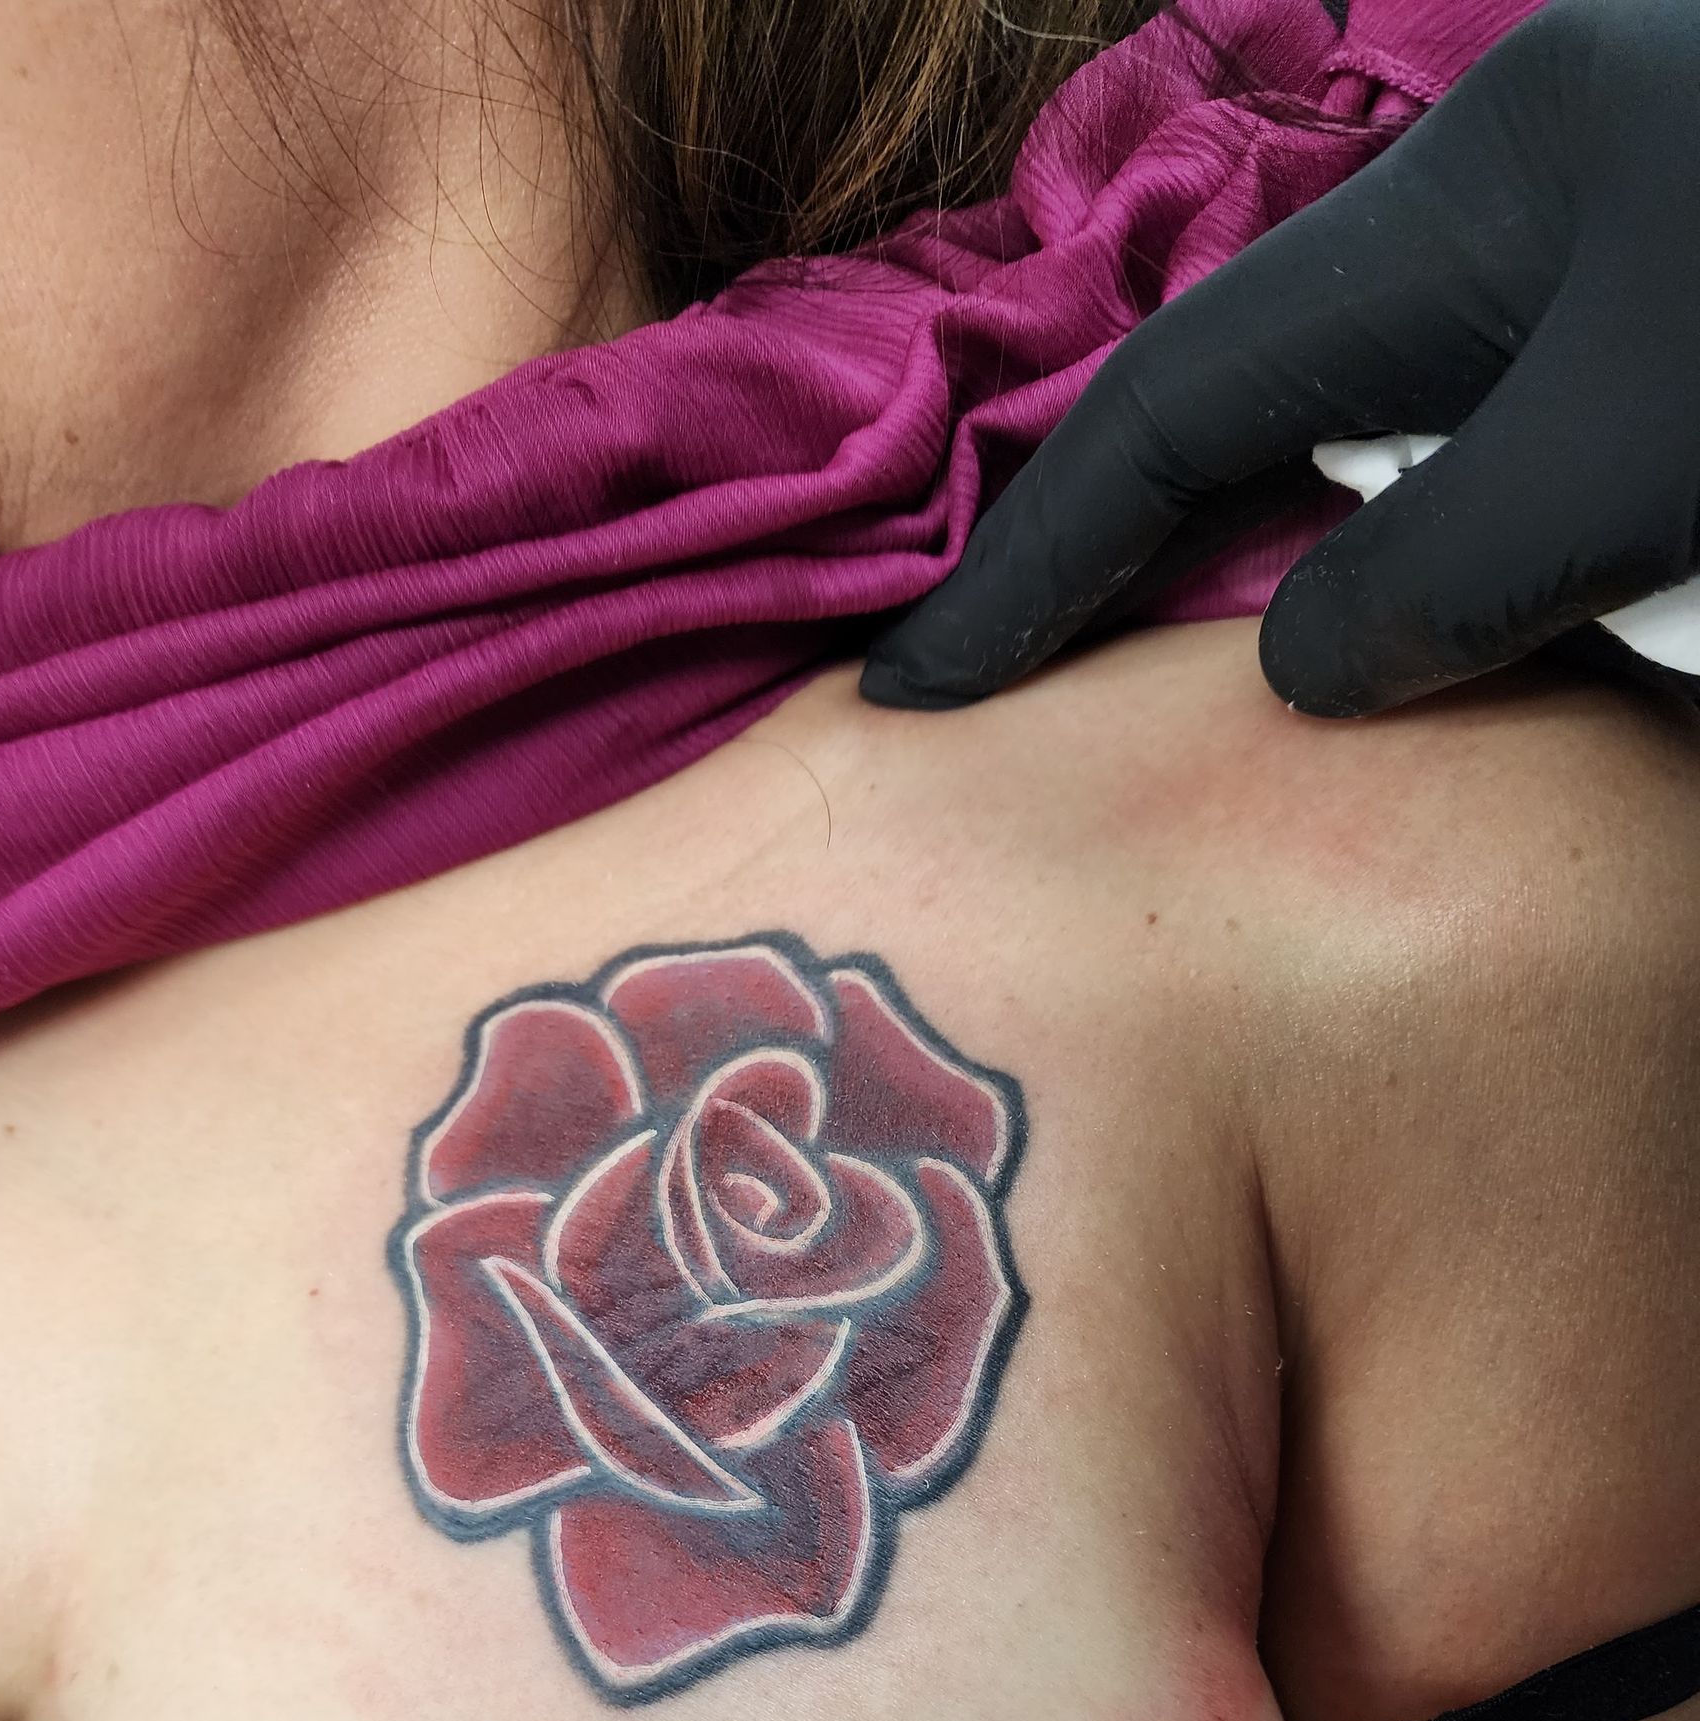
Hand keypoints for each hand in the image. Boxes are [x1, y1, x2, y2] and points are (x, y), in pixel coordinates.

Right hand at [860, 0, 1699, 718]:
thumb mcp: (1635, 458)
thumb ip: (1436, 582)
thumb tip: (1299, 668)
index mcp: (1465, 201)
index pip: (1176, 402)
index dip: (1035, 553)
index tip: (921, 686)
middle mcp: (1500, 212)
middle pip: (1243, 400)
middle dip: (1118, 549)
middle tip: (996, 693)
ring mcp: (1582, 264)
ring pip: (1360, 439)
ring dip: (1272, 567)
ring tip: (1156, 686)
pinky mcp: (1652, 342)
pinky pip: (1472, 467)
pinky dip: (1408, 564)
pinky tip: (1380, 640)